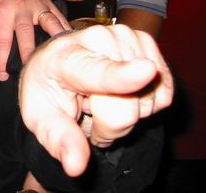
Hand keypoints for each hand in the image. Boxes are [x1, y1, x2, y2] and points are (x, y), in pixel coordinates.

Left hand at [0, 0, 69, 80]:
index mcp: (2, 12)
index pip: (1, 40)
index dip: (1, 60)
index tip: (2, 75)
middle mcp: (21, 9)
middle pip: (25, 34)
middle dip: (28, 54)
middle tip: (30, 71)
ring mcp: (38, 6)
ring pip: (48, 23)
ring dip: (53, 39)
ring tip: (58, 56)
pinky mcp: (50, 5)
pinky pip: (60, 18)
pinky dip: (66, 30)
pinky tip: (71, 43)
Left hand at [18, 24, 172, 176]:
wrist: (56, 64)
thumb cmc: (49, 92)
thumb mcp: (41, 117)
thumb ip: (60, 139)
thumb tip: (76, 166)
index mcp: (66, 59)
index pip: (98, 72)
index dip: (123, 76)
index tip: (145, 72)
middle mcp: (99, 40)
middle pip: (126, 109)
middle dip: (110, 125)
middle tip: (88, 109)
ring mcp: (126, 37)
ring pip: (148, 103)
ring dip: (129, 112)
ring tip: (103, 97)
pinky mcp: (147, 43)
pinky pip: (163, 94)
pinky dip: (146, 102)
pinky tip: (122, 90)